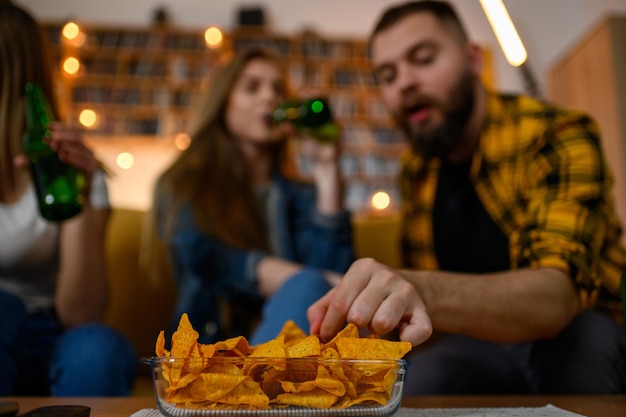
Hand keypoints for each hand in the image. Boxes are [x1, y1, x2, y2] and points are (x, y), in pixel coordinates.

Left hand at [15, 122, 97, 198]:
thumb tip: (18, 161)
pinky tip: (63, 156)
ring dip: (67, 146)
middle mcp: (86, 151)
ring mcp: (90, 161)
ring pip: (81, 149)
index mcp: (77, 146)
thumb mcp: (46, 169)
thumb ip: (32, 164)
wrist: (75, 198)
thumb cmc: (62, 179)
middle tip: (49, 139)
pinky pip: (85, 163)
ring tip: (54, 147)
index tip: (48, 127)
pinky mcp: (91, 173)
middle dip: (63, 136)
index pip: (71, 131)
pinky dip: (74, 159)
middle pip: (77, 137)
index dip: (61, 127)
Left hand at [307, 258, 432, 345]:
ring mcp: (406, 292)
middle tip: (358, 329)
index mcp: (363, 268)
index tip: (326, 339)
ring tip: (376, 327)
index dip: (330, 326)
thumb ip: (323, 308)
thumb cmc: (369, 293)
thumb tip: (314, 331)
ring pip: (382, 324)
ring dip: (376, 333)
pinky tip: (400, 336)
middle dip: (354, 328)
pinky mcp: (423, 311)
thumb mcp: (344, 292)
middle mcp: (386, 276)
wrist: (410, 288)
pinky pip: (414, 335)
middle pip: (358, 315)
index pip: (340, 303)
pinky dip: (405, 342)